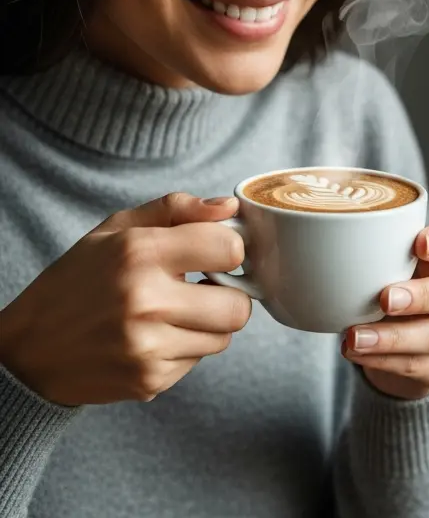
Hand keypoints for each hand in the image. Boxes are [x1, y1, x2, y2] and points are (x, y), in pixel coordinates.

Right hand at [0, 194, 252, 405]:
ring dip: (207, 325)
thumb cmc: (78, 281)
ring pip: (224, 337)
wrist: (29, 349)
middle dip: (228, 296)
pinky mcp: (149, 381)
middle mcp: (144, 301)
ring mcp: (147, 347)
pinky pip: (198, 361)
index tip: (214, 255)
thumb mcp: (115, 230)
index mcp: (138, 253)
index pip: (229, 249)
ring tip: (171, 313)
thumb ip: (177, 209)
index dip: (229, 251)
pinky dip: (184, 349)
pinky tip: (152, 338)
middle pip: (239, 306)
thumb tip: (231, 208)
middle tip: (201, 290)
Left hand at [343, 224, 428, 400]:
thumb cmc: (398, 293)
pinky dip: (384, 361)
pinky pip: (417, 365)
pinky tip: (357, 353)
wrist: (410, 348)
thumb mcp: (390, 270)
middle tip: (385, 298)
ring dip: (392, 338)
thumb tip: (294, 238)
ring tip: (355, 337)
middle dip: (420, 296)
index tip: (419, 242)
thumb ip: (366, 255)